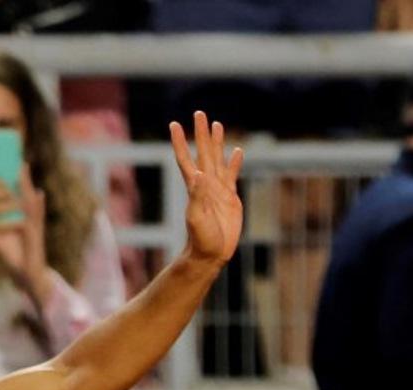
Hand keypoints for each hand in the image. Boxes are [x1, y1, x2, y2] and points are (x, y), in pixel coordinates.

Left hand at [0, 166, 52, 302]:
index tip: (8, 168)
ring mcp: (34, 226)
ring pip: (30, 202)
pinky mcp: (36, 235)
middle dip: (22, 179)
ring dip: (28, 185)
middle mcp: (29, 220)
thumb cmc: (15, 259)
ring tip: (25, 170)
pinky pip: (36, 217)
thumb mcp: (0, 242)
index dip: (13, 185)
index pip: (16, 199)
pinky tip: (39, 193)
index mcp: (20, 220)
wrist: (26, 276)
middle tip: (18, 161)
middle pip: (24, 196)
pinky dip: (38, 205)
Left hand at [170, 111, 243, 266]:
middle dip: (201, 133)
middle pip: (203, 152)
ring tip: (217, 124)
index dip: (179, 141)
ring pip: (217, 159)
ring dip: (217, 142)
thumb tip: (198, 175)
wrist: (210, 253)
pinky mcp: (230, 197)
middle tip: (199, 113)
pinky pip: (232, 174)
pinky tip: (238, 151)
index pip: (186, 159)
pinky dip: (235, 162)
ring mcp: (218, 189)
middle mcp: (205, 184)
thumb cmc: (201, 239)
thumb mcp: (197, 218)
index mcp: (195, 187)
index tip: (174, 124)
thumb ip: (198, 197)